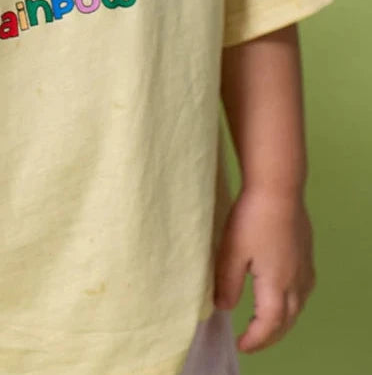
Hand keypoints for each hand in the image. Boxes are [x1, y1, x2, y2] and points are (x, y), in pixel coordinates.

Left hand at [214, 187, 314, 351]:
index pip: (269, 325)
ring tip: (266, 322)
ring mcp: (305, 265)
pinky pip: (303, 288)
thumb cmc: (252, 217)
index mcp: (277, 284)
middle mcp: (297, 280)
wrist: (278, 185)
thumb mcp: (232, 252)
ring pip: (298, 305)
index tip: (241, 345)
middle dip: (270, 335)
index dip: (255, 339)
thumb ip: (227, 283)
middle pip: (287, 320)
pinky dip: (292, 301)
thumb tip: (223, 307)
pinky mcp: (306, 252)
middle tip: (253, 340)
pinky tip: (283, 292)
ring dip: (283, 320)